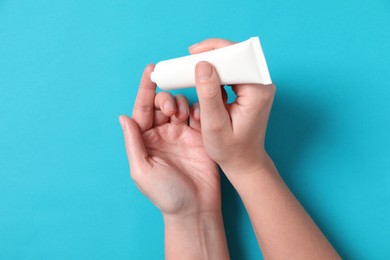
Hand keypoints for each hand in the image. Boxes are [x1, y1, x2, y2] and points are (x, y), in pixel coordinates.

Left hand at [119, 64, 220, 216]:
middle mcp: (162, 133)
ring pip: (180, 105)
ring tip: (182, 116)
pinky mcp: (200, 136)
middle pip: (161, 103)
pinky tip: (196, 116)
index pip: (142, 109)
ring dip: (180, 103)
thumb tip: (123, 117)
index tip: (151, 70)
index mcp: (145, 140)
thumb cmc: (166, 194)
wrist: (196, 208)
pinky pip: (197, 114)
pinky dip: (197, 109)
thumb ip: (133, 142)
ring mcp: (182, 133)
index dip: (145, 89)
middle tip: (170, 110)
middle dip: (164, 98)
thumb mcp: (142, 169)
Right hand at [189, 39, 275, 174]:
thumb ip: (209, 95)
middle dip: (210, 56)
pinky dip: (216, 74)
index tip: (191, 53)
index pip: (236, 57)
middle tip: (187, 62)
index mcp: (257, 91)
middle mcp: (261, 84)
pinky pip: (232, 73)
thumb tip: (202, 64)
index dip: (213, 50)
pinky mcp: (251, 90)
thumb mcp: (215, 124)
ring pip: (232, 63)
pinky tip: (203, 81)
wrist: (245, 162)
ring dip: (212, 65)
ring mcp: (257, 86)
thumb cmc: (231, 149)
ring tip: (191, 70)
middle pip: (235, 57)